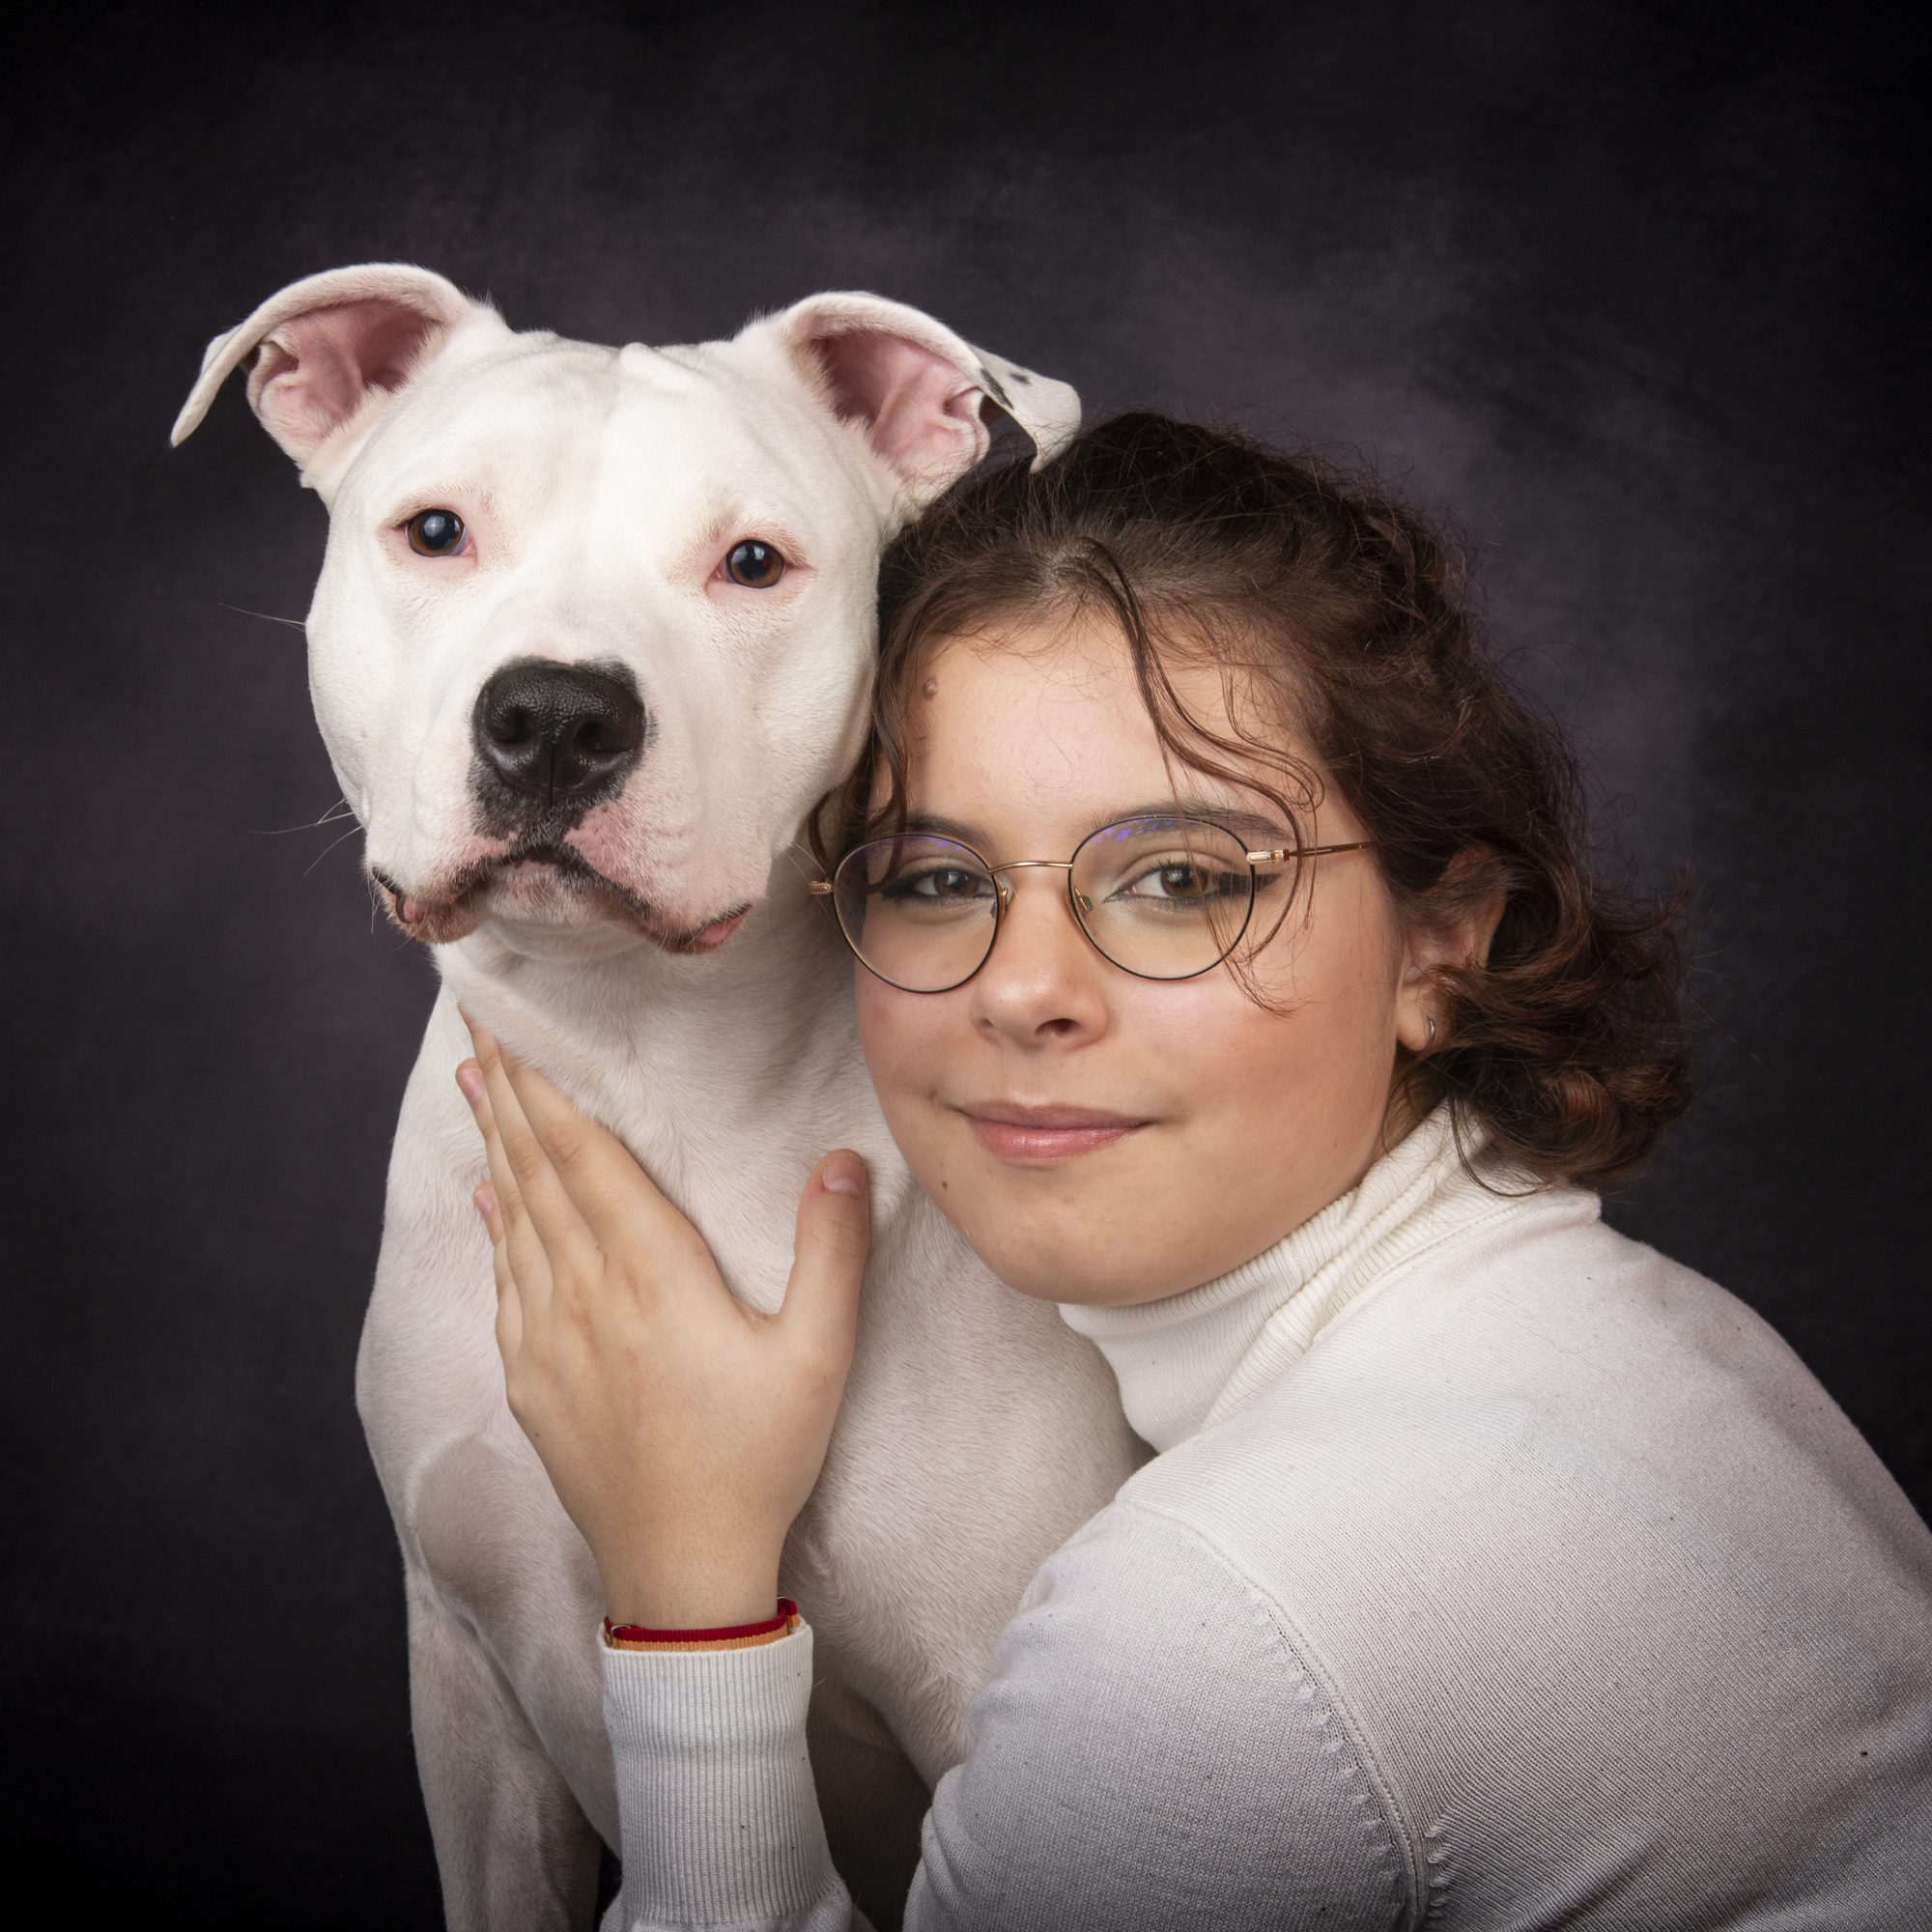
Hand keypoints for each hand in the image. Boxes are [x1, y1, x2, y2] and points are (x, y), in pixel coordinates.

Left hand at [456, 1021, 868, 1629]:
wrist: (680, 1572)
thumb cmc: (756, 1460)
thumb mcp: (818, 1355)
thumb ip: (832, 1251)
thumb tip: (842, 1157)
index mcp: (650, 1273)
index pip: (584, 1153)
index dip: (546, 1083)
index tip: (512, 1025)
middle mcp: (585, 1293)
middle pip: (537, 1170)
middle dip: (508, 1091)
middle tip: (475, 1024)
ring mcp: (548, 1339)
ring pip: (514, 1218)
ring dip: (495, 1145)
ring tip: (475, 1084)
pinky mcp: (532, 1381)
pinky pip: (504, 1281)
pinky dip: (494, 1226)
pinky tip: (487, 1199)